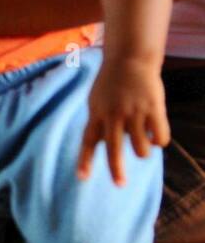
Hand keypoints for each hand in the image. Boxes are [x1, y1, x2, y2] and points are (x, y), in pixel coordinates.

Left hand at [77, 58, 170, 185]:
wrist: (130, 57)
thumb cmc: (112, 82)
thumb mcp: (97, 100)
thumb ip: (98, 122)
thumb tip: (102, 145)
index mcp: (97, 113)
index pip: (88, 141)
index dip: (85, 160)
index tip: (82, 178)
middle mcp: (114, 114)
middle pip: (114, 149)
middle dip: (117, 170)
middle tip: (120, 184)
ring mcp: (134, 112)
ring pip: (141, 149)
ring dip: (143, 151)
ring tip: (144, 142)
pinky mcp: (153, 108)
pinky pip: (160, 138)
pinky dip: (159, 141)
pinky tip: (156, 135)